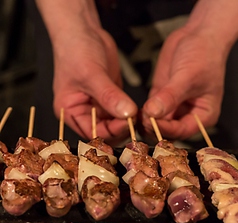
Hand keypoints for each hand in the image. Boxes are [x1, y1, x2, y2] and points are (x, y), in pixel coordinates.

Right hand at [51, 18, 136, 144]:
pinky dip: (129, 113)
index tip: (127, 123)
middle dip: (119, 128)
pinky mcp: (109, 98)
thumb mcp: (91, 74)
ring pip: (114, 123)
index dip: (109, 132)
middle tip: (134, 120)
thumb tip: (127, 113)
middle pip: (104, 131)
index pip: (91, 132)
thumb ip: (109, 95)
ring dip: (126, 121)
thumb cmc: (75, 50)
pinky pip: (120, 111)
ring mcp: (97, 105)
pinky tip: (137, 110)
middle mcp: (83, 112)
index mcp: (70, 112)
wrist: (83, 32)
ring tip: (137, 115)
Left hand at [141, 27, 224, 141]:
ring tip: (137, 114)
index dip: (166, 129)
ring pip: (156, 122)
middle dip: (154, 127)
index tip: (151, 122)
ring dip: (146, 121)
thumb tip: (153, 113)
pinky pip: (150, 111)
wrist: (196, 35)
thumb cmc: (203, 55)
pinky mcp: (160, 98)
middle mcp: (187, 114)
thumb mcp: (188, 77)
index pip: (182, 131)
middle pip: (168, 130)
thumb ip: (170, 96)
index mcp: (202, 115)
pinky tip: (135, 109)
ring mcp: (172, 106)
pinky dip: (143, 112)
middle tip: (142, 119)